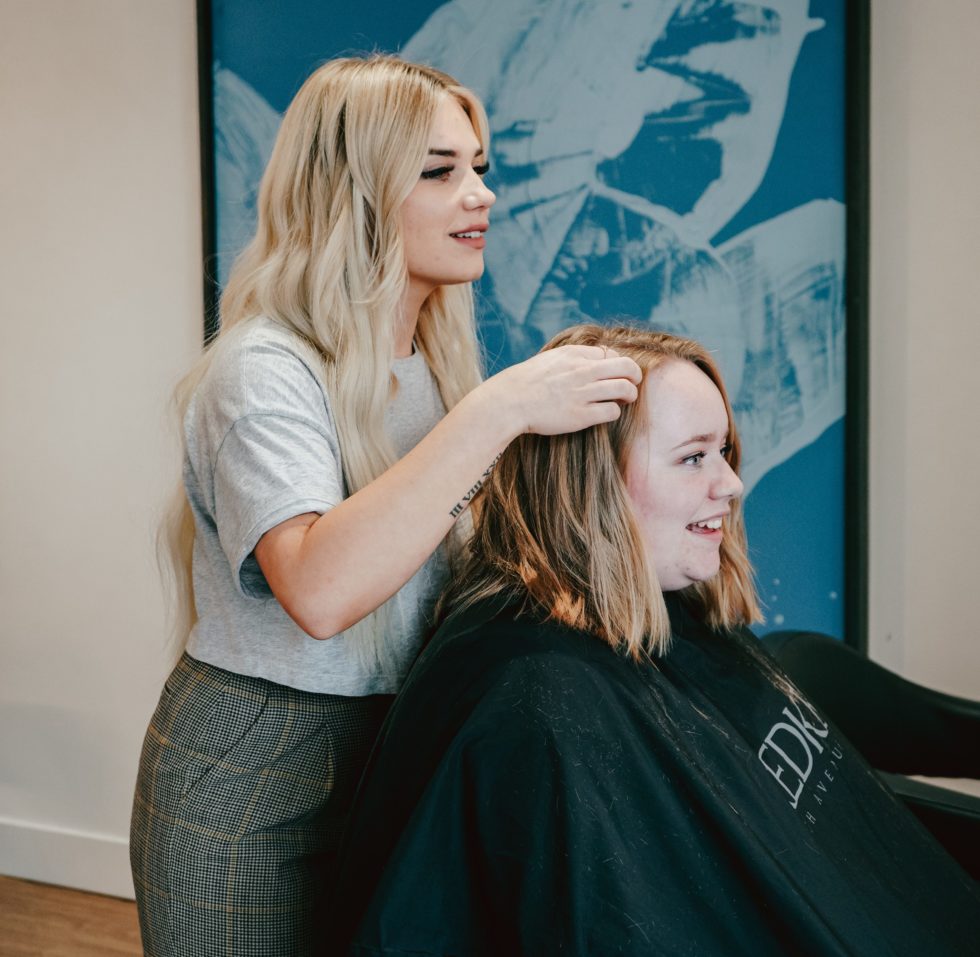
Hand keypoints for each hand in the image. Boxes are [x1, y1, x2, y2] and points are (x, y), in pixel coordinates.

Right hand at [485, 345, 641, 435]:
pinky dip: (614, 412)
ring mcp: (583, 393)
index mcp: (575, 354)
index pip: (611, 354)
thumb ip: (573, 358)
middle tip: (633, 384)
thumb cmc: (527, 382)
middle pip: (626, 367)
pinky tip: (605, 413)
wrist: (509, 401)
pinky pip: (612, 411)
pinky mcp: (581, 416)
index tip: (615, 373)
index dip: (618, 364)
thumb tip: (595, 359)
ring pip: (625, 389)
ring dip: (630, 394)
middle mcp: (582, 371)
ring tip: (625, 399)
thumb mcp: (551, 359)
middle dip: (635, 375)